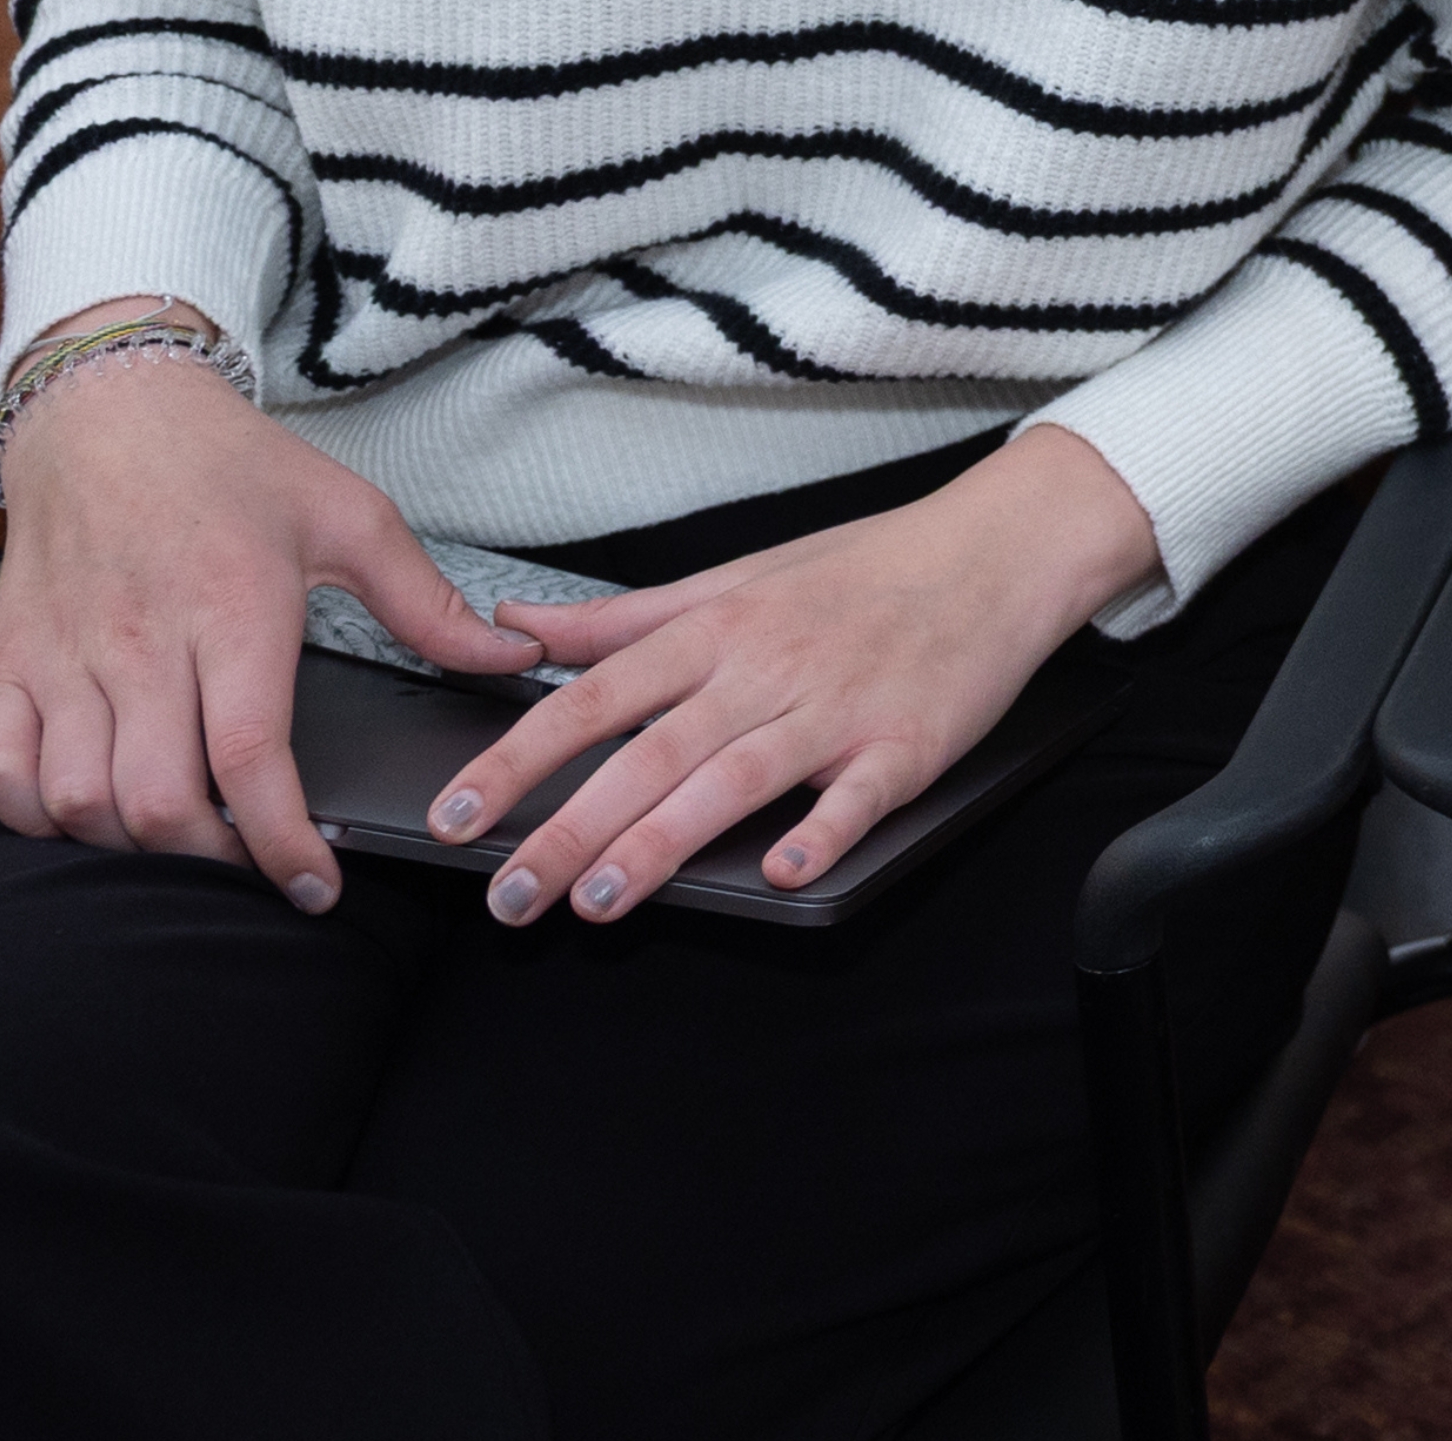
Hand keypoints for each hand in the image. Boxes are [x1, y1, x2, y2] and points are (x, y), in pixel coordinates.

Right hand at [0, 313, 548, 905]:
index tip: (316, 885)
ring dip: (129, 846)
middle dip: (212, 863)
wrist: (108, 407)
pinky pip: (0, 773)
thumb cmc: (230, 465)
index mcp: (233, 610)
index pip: (249, 761)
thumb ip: (429, 602)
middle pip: (158, 803)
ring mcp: (63, 656)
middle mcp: (140, 643)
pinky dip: (37, 817)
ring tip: (185, 840)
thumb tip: (509, 656)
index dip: (282, 845)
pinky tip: (89, 814)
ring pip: (78, 802)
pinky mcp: (7, 662)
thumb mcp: (350, 515)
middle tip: (253, 865)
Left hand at [435, 428, 1157, 921]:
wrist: (996, 550)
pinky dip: (821, 832)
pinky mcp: (907, 744)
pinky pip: (858, 796)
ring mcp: (838, 707)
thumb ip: (621, 617)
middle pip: (650, 753)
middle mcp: (767, 666)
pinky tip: (782, 873)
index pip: (594, 697)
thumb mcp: (734, 576)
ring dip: (663, 842)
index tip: (456, 815)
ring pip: (733, 779)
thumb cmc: (862, 569)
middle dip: (569, 828)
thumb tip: (517, 624)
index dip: (518, 759)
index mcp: (717, 627)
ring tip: (598, 901)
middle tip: (507, 895)